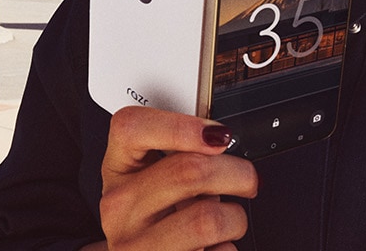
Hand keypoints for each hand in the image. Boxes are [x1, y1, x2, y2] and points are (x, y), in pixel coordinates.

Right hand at [93, 105, 258, 250]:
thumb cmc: (150, 218)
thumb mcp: (151, 179)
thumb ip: (180, 155)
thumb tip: (222, 141)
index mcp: (117, 170)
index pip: (132, 128)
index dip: (182, 126)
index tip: (220, 135)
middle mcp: (119, 207)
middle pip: (188, 171)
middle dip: (236, 173)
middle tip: (247, 179)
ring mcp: (136, 245)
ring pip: (208, 220)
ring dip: (235, 218)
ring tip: (230, 220)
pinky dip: (227, 249)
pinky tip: (216, 246)